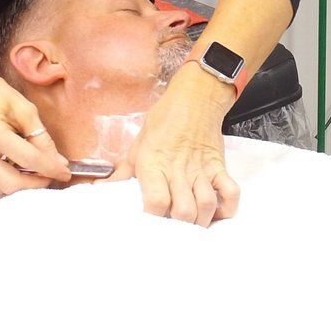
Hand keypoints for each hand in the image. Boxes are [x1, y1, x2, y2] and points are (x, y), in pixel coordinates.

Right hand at [0, 67, 70, 195]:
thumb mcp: (24, 108)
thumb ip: (41, 137)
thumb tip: (58, 162)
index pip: (27, 159)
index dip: (50, 169)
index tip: (65, 173)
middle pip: (11, 184)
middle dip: (35, 183)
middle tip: (49, 174)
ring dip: (19, 184)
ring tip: (30, 170)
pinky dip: (2, 178)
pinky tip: (10, 164)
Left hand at [124, 64, 238, 226]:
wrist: (194, 99)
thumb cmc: (163, 122)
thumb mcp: (137, 146)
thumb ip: (122, 173)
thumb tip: (99, 188)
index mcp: (154, 165)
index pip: (156, 202)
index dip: (154, 219)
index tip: (150, 226)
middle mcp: (178, 170)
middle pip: (184, 211)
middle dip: (180, 227)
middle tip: (174, 231)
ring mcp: (201, 169)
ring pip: (207, 205)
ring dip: (201, 220)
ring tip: (192, 225)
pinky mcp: (218, 166)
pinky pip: (231, 192)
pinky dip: (227, 208)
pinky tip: (216, 213)